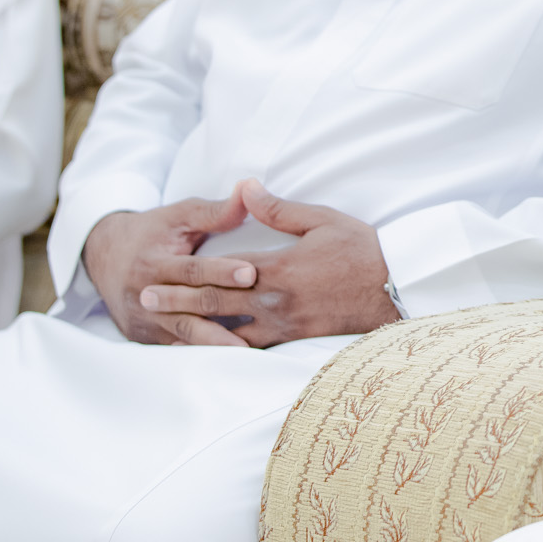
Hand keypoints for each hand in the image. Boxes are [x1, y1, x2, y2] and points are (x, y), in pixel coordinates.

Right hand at [83, 190, 255, 346]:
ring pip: (181, 336)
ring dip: (213, 344)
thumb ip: (214, 211)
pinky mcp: (144, 338)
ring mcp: (143, 321)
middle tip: (257, 318)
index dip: (221, 271)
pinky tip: (225, 361)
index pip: (192, 269)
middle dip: (221, 314)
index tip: (252, 272)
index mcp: (153, 262)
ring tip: (246, 352)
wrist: (104, 256)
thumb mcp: (179, 215)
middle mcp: (145, 295)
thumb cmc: (151, 232)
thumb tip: (250, 190)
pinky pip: (174, 348)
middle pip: (187, 308)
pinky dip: (199, 354)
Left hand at [137, 179, 398, 346]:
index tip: (155, 279)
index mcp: (277, 270)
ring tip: (169, 330)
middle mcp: (275, 302)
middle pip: (217, 306)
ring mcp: (285, 325)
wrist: (397, 288)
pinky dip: (230, 350)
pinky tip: (214, 352)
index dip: (185, 278)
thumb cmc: (363, 251)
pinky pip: (255, 349)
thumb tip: (247, 190)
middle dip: (178, 304)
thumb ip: (280, 209)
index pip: (221, 275)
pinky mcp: (298, 339)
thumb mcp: (323, 220)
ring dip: (197, 331)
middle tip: (145, 303)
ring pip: (231, 333)